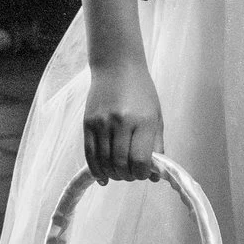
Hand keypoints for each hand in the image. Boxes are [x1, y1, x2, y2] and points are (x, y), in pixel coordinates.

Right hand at [83, 58, 163, 183]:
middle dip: (127, 176)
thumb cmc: (142, 92)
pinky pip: (89, 153)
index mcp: (143, 121)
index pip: (139, 160)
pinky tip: (102, 176)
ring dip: (112, 174)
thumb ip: (156, 146)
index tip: (143, 174)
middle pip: (120, 163)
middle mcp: (121, 122)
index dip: (141, 174)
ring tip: (118, 174)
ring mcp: (102, 123)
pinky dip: (96, 169)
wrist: (117, 66)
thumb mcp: (156, 117)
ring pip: (104, 161)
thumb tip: (153, 176)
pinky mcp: (88, 123)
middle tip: (130, 174)